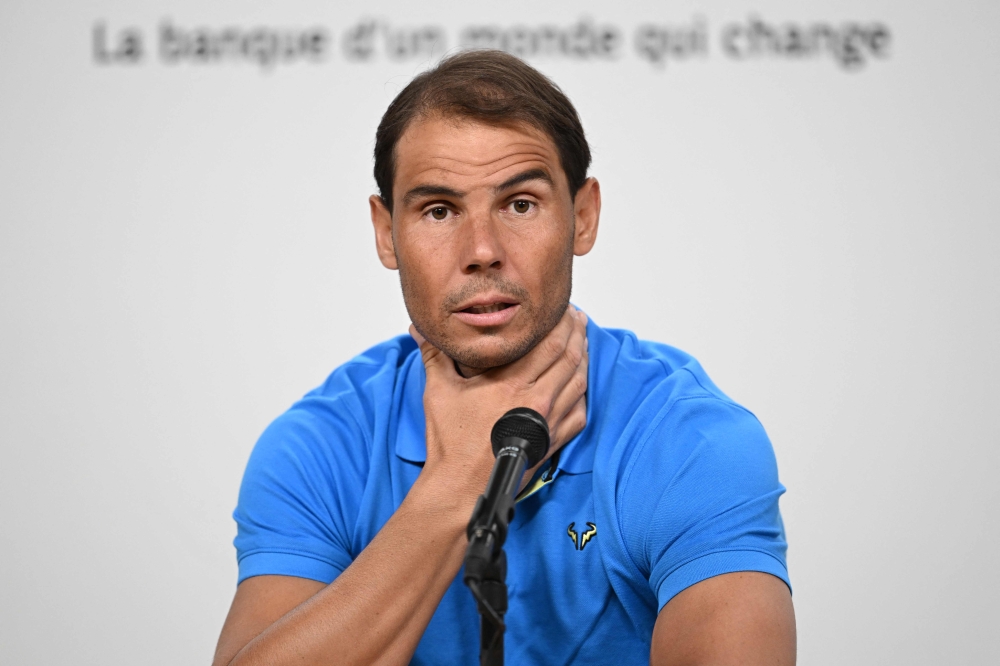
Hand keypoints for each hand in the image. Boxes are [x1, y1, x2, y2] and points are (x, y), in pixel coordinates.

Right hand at [410, 305, 588, 499]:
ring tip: (583, 342)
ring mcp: (549, 423)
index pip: (549, 343)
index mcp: (512, 384)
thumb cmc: (451, 443)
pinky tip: (580, 383)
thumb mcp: (439, 391)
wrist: (461, 487)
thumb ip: (434, 355)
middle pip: (570, 357)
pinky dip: (583, 394)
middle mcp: (537, 401)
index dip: (560, 322)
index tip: (561, 308)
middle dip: (576, 333)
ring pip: (579, 382)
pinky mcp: (552, 442)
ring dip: (584, 359)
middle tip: (577, 317)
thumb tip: (419, 329)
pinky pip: (579, 413)